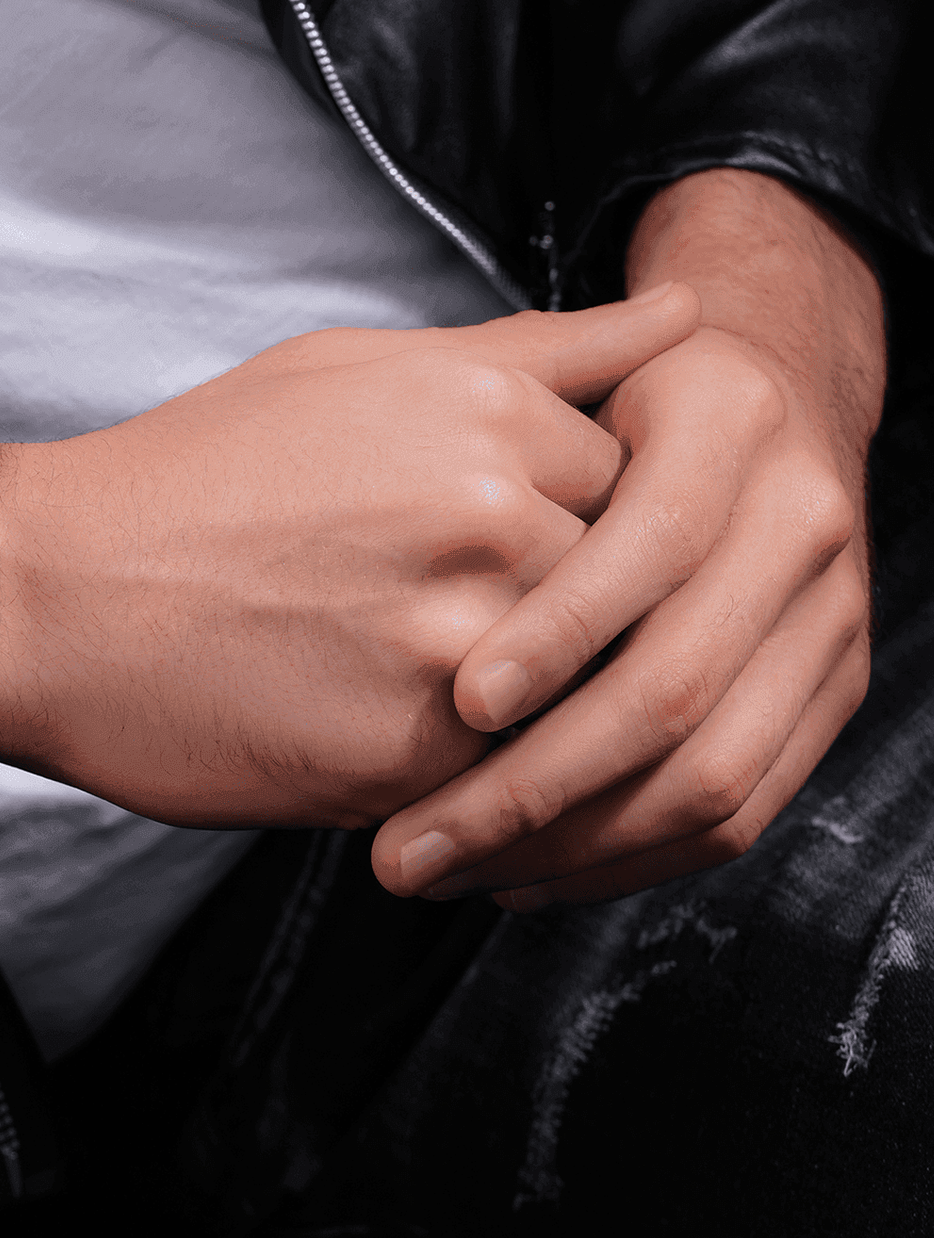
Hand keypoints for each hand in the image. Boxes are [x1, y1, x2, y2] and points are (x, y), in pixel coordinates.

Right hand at [0, 289, 700, 835]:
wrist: (49, 594)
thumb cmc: (194, 474)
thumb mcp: (357, 368)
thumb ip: (535, 351)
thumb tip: (686, 311)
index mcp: (485, 404)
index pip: (644, 478)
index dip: (583, 522)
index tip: (505, 543)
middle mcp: (491, 511)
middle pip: (628, 587)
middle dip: (564, 611)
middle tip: (457, 616)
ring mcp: (459, 637)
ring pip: (582, 686)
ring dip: (536, 693)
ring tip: (425, 677)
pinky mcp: (417, 755)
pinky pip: (517, 771)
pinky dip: (484, 763)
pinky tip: (392, 725)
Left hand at [370, 170, 885, 907]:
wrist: (772, 384)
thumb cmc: (621, 392)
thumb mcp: (561, 367)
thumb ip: (504, 403)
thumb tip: (415, 500)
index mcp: (728, 427)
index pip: (648, 548)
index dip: (558, 631)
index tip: (458, 700)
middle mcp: (798, 525)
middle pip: (677, 688)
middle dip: (532, 785)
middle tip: (406, 846)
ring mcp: (829, 619)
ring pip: (708, 777)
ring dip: (565, 847)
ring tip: (442, 869)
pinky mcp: (830, 692)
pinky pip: (738, 811)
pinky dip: (625, 860)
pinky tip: (520, 871)